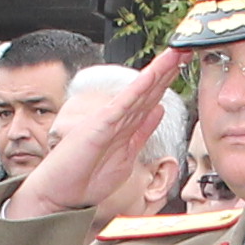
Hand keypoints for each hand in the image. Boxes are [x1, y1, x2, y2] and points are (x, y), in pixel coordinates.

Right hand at [9, 61, 169, 218]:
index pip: (150, 98)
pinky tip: (151, 75)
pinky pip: (123, 104)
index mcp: (124, 125)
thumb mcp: (126, 155)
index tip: (183, 65)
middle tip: (185, 50)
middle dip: (167, 70)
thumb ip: (142, 132)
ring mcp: (108, 120)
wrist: (58, 194)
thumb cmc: (85, 179)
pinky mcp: (99, 125)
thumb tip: (158, 111)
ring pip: (138, 91)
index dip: (167, 81)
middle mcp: (117, 118)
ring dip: (157, 72)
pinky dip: (138, 89)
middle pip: (147, 90)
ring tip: (174, 54)